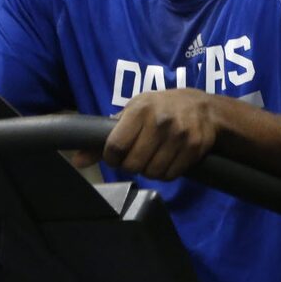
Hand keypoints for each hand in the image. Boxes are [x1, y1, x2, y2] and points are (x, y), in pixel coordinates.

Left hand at [72, 89, 220, 179]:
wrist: (203, 107)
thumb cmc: (160, 108)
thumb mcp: (132, 112)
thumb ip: (104, 137)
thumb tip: (77, 161)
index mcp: (140, 109)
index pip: (114, 147)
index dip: (112, 157)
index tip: (117, 155)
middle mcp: (159, 120)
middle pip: (132, 164)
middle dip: (131, 165)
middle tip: (137, 156)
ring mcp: (179, 134)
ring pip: (152, 173)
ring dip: (150, 170)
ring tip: (154, 156)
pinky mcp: (194, 147)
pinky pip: (170, 175)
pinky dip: (166, 173)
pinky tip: (168, 159)